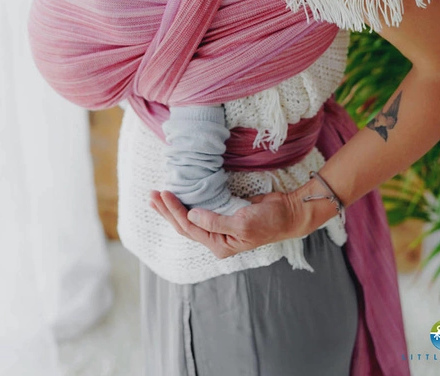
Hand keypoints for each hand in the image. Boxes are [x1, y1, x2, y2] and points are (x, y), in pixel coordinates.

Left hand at [149, 189, 306, 258]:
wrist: (288, 214)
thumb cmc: (269, 221)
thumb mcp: (243, 223)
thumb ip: (216, 221)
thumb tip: (191, 214)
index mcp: (219, 245)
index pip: (189, 227)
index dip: (174, 210)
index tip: (163, 194)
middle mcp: (216, 239)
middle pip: (184, 225)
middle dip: (167, 210)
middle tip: (151, 195)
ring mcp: (220, 228)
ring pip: (190, 219)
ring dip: (173, 208)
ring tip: (158, 197)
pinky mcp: (224, 214)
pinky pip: (200, 210)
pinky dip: (188, 203)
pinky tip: (180, 197)